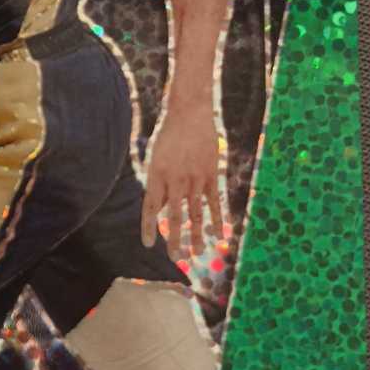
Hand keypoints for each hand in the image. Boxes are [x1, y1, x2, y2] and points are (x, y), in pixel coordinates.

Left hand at [141, 99, 226, 259]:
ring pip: (196, 213)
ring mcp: (195, 177)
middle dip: (175, 239)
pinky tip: (220, 234)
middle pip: (174, 216)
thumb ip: (158, 184)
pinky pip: (215, 201)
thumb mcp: (155, 157)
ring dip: (197, 235)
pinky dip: (218, 218)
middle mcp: (175, 179)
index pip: (150, 208)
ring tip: (198, 253)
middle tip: (177, 258)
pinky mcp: (211, 174)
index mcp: (156, 174)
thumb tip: (162, 210)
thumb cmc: (168, 135)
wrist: (189, 111)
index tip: (148, 245)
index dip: (148, 227)